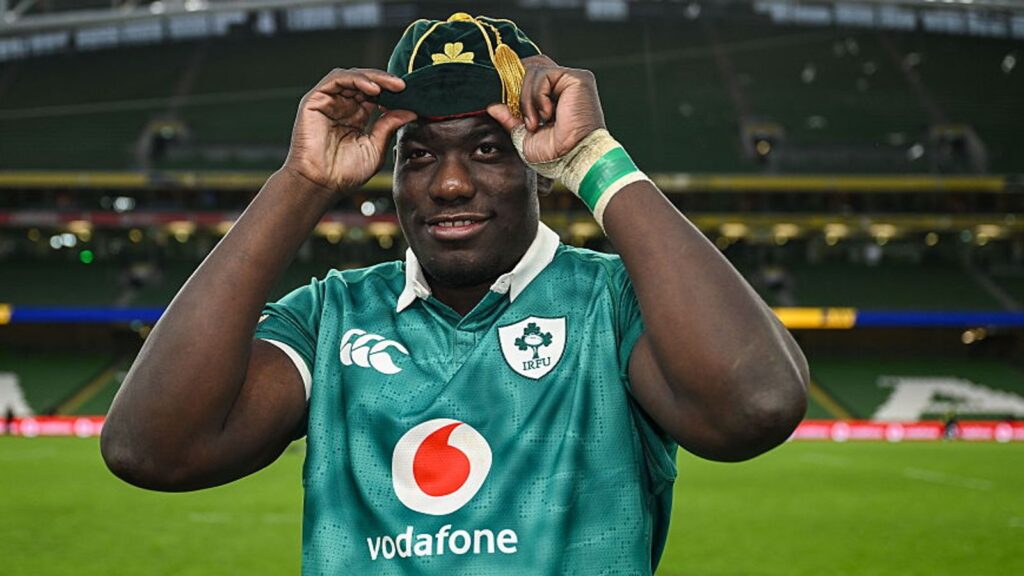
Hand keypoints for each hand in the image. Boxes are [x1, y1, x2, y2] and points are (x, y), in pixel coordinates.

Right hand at [284, 68, 416, 193]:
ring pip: (351, 77)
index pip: (374, 95)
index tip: (409, 96)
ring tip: (392, 86)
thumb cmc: (345, 173)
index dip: (390, 92)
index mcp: (355, 117)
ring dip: (373, 77)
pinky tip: (373, 89)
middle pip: (364, 82)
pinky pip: (336, 79)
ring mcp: (327, 102)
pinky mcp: (315, 100)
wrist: (322, 184)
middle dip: (385, 81)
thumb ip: (389, 126)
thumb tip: (411, 112)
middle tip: (403, 86)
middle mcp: (341, 107)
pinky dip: (356, 79)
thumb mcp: (375, 147)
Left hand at [487, 57, 605, 163]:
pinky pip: (543, 75)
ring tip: (535, 122)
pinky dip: (537, 96)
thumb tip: (493, 106)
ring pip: (532, 70)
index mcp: (553, 97)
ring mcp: (570, 79)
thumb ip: (510, 119)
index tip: (507, 105)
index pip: (529, 75)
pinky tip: (547, 115)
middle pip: (530, 66)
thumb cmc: (556, 155)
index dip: (514, 85)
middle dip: (517, 89)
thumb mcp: (525, 136)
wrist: (573, 160)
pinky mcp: (576, 78)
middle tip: (520, 114)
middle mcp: (563, 85)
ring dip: (527, 99)